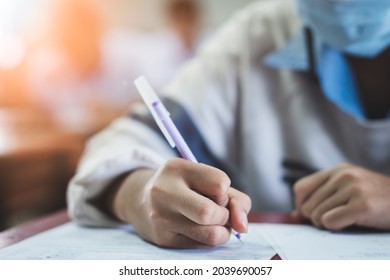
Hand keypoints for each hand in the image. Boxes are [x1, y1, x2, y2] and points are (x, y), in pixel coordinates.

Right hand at [112, 158, 250, 247]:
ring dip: (222, 231)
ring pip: (211, 235)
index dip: (225, 192)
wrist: (141, 199)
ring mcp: (161, 217)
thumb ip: (236, 199)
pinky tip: (199, 229)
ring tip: (213, 222)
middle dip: (224, 215)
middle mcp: (164, 191)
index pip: (221, 183)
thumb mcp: (207, 180)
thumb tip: (243, 227)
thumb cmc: (185, 187)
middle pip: (211, 213)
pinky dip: (210, 239)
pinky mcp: (163, 238)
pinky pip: (202, 245)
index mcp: (177, 168)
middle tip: (217, 211)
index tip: (214, 192)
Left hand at [293, 163, 389, 230]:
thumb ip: (322, 196)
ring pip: (317, 215)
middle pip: (307, 205)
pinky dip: (335, 227)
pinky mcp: (363, 204)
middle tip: (333, 220)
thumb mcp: (348, 189)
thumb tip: (295, 214)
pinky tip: (349, 223)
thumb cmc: (375, 200)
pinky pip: (329, 222)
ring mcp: (353, 188)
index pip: (300, 188)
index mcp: (337, 170)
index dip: (300, 205)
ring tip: (344, 220)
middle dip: (315, 219)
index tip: (308, 215)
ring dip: (326, 224)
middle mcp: (343, 175)